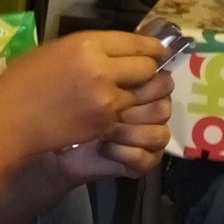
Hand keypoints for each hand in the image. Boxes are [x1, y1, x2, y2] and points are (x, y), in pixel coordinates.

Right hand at [0, 30, 167, 157]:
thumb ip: (89, 50)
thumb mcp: (55, 51)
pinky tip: (110, 110)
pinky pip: (127, 114)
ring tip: (131, 94)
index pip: (136, 43)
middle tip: (141, 75)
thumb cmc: (21, 81)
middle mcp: (102, 69)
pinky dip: (124, 113)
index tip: (156, 52)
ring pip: (143, 95)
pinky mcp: (105, 124)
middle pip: (147, 68)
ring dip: (140, 94)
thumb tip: (118, 51)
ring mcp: (106, 100)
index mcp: (86, 44)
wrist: (8, 121)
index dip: (151, 48)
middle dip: (147, 71)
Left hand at [56, 71, 172, 183]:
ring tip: (102, 130)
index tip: (113, 85)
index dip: (141, 85)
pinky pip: (145, 157)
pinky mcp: (145, 161)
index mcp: (147, 86)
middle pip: (163, 109)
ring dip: (126, 132)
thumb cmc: (74, 105)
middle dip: (133, 110)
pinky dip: (122, 153)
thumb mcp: (90, 79)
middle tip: (107, 110)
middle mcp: (154, 110)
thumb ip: (117, 68)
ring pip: (158, 134)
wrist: (60, 140)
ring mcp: (152, 137)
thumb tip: (139, 62)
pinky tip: (103, 147)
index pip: (163, 83)